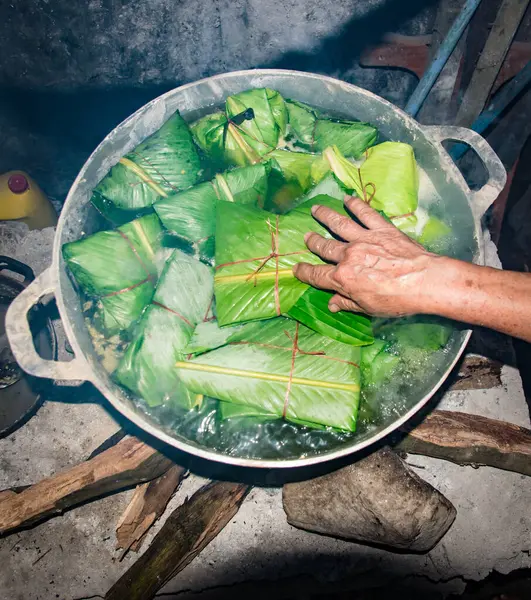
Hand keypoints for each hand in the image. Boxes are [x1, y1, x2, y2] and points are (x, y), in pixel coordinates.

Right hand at [293, 195, 444, 316]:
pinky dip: (355, 205)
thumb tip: (332, 304)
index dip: (304, 272)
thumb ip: (347, 303)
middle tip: (307, 236)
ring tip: (316, 209)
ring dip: (326, 216)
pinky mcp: (382, 229)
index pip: (316, 275)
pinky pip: (365, 214)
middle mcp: (349, 256)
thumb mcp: (368, 308)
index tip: (296, 269)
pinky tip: (347, 199)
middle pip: (325, 247)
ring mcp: (365, 239)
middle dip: (313, 242)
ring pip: (340, 225)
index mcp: (343, 278)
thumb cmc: (397, 300)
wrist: (424, 281)